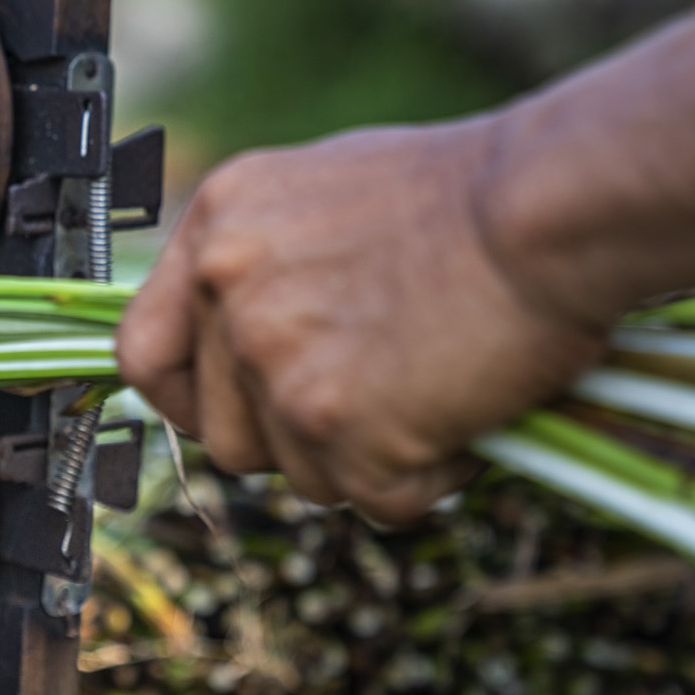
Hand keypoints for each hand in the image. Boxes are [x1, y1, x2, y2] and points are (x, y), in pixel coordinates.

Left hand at [115, 121, 608, 523]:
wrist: (549, 206)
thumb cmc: (473, 195)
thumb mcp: (327, 195)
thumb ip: (269, 265)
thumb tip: (246, 337)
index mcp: (218, 226)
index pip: (145, 354)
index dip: (187, 402)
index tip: (236, 414)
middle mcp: (228, 291)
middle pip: (226, 436)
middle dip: (299, 440)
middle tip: (380, 399)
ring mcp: (275, 361)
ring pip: (301, 476)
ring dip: (367, 459)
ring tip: (437, 390)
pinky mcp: (335, 425)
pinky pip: (375, 500)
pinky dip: (428, 478)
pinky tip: (468, 414)